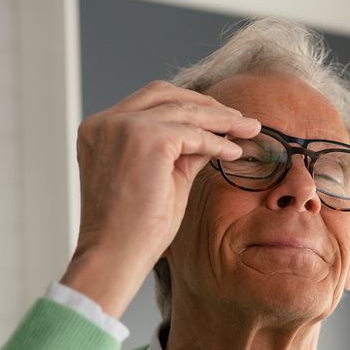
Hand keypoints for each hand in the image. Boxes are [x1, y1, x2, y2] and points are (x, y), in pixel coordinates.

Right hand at [61, 81, 259, 317]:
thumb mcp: (161, 179)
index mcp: (100, 130)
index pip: (148, 102)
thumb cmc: (134, 229)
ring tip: (249, 129)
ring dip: (220, 119)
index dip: (186, 106)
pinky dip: (217, 141)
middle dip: (206, 104)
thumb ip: (181, 154)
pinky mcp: (145, 139)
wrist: (115, 255)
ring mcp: (122, 127)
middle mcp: (106, 122)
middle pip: (164, 94)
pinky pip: (192, 133)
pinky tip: (235, 153)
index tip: (218, 118)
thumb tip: (212, 137)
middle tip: (240, 119)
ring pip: (182, 110)